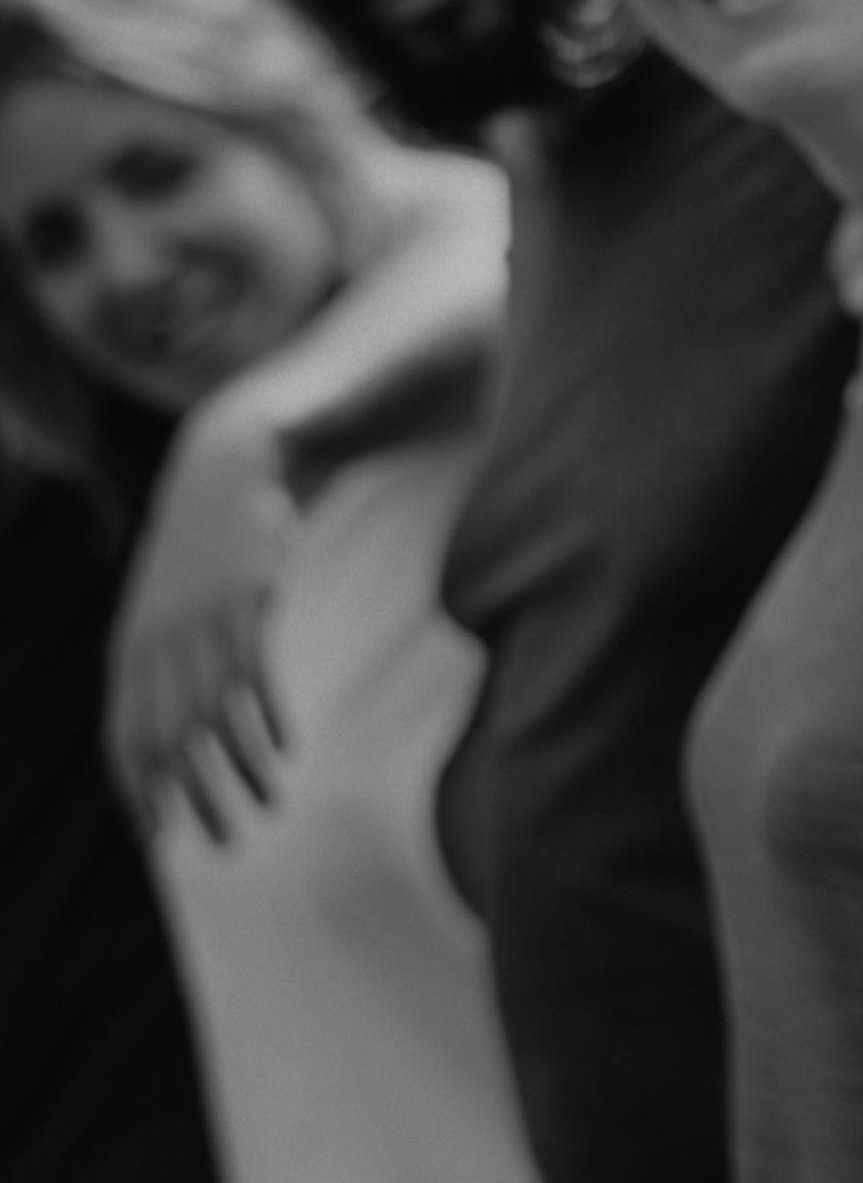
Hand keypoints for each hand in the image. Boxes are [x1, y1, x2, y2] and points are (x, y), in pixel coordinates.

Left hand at [111, 405, 298, 844]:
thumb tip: (169, 731)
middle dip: (192, 799)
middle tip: (221, 843)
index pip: (124, 740)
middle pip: (168, 742)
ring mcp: (201, 624)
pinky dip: (270, 721)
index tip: (159, 838)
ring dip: (241, 770)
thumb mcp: (166, 607)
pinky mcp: (246, 604)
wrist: (226, 471)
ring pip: (215, 717)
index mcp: (129, 652)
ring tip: (267, 806)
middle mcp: (156, 644)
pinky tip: (286, 750)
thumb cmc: (199, 553)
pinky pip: (254, 679)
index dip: (138, 792)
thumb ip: (160, 663)